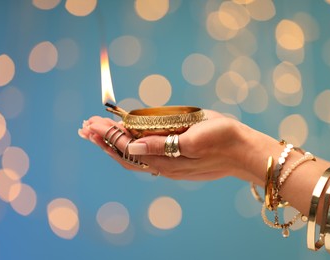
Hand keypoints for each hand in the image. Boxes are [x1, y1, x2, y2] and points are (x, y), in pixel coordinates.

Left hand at [79, 109, 262, 181]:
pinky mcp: (175, 160)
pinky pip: (146, 155)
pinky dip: (130, 145)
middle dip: (104, 140)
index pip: (128, 148)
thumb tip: (132, 147)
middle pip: (125, 155)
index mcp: (166, 160)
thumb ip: (162, 145)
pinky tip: (126, 140)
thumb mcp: (194, 139)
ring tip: (98, 131)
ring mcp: (169, 165)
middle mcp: (163, 165)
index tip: (92, 124)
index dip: (108, 136)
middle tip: (85, 127)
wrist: (243, 152)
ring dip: (114, 143)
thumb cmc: (223, 140)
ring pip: (133, 156)